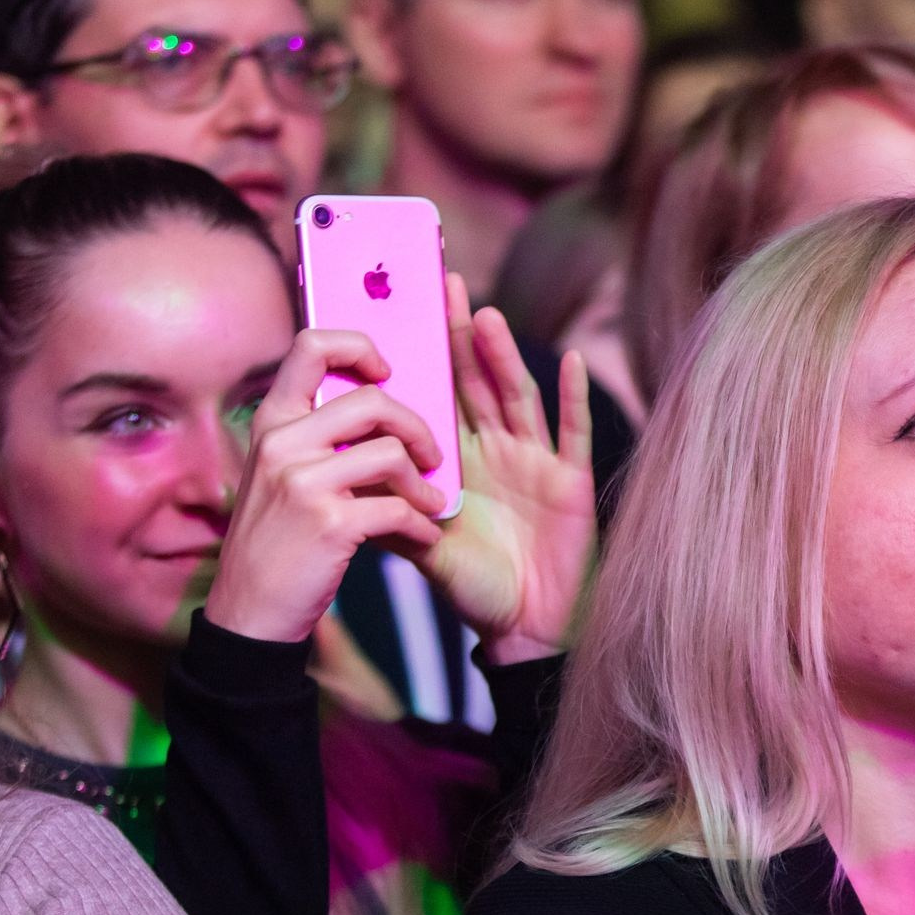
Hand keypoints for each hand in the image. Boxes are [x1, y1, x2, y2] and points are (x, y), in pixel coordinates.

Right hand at [203, 329, 446, 643]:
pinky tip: (425, 536)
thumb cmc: (276, 542)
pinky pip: (398, 509)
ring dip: (423, 483)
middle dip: (416, 428)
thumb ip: (313, 437)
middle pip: (372, 400)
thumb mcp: (277, 475)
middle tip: (431, 455)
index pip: (311, 346)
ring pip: (391, 453)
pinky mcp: (329, 524)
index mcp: (271, 423)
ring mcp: (302, 483)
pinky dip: (422, 525)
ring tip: (431, 504)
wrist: (249, 614)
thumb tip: (376, 402)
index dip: (358, 345)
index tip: (386, 370)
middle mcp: (282, 443)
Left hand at [412, 272, 597, 664]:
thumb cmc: (476, 590)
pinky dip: (573, 399)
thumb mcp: (424, 549)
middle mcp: (498, 452)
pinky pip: (572, 433)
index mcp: (461, 461)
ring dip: (503, 356)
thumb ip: (391, 514)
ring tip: (484, 315)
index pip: (442, 396)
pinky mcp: (571, 481)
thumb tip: (342, 484)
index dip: (429, 354)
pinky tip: (568, 362)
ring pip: (518, 398)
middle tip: (443, 285)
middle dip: (461, 335)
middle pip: (478, 382)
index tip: (407, 312)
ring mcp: (536, 462)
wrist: (525, 628)